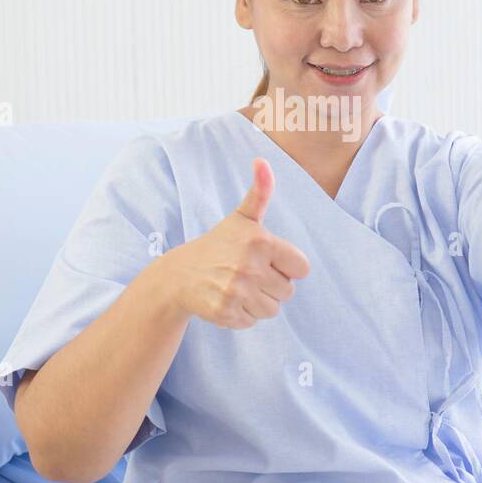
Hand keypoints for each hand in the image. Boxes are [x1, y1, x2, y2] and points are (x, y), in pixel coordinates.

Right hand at [167, 157, 310, 328]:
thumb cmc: (218, 245)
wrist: (179, 275)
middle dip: (271, 286)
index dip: (286, 267)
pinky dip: (241, 315)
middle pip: (288, 292)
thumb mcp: (241, 218)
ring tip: (238, 287)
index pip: (302, 269)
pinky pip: (251, 322)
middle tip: (247, 274)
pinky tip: (227, 299)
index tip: (267, 261)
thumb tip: (262, 161)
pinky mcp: (226, 312)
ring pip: (272, 310)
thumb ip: (260, 192)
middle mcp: (250, 267)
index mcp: (261, 242)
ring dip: (258, 303)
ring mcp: (237, 291)